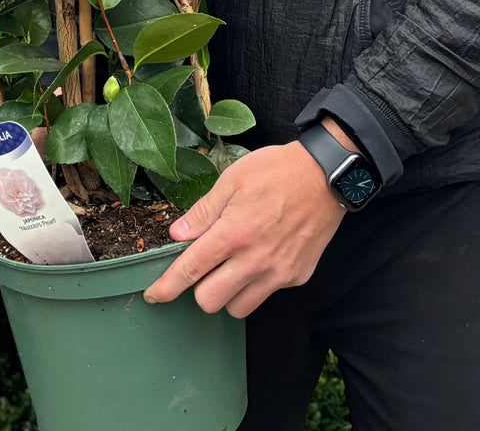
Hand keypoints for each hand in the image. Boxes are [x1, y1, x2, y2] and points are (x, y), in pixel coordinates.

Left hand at [142, 131, 346, 318]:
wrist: (326, 175)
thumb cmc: (277, 171)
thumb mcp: (233, 180)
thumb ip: (203, 212)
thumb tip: (176, 235)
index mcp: (233, 233)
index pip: (190, 271)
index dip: (166, 287)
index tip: (154, 295)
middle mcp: (255, 261)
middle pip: (209, 302)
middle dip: (199, 289)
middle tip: (205, 266)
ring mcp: (278, 273)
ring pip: (237, 308)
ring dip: (227, 293)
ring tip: (232, 265)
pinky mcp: (296, 277)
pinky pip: (266, 295)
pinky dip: (255, 285)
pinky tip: (260, 258)